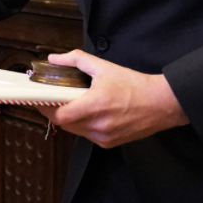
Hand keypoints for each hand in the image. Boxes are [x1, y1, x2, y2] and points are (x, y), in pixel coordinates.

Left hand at [38, 50, 189, 148]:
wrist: (162, 103)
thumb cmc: (134, 85)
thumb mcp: (104, 67)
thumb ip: (76, 60)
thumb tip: (54, 59)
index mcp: (95, 105)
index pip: (60, 115)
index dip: (46, 108)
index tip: (40, 99)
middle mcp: (98, 125)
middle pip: (65, 124)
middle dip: (56, 112)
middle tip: (54, 99)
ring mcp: (104, 137)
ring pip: (75, 131)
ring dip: (69, 119)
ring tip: (71, 104)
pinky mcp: (110, 143)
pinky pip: (88, 136)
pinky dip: (83, 126)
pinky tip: (88, 114)